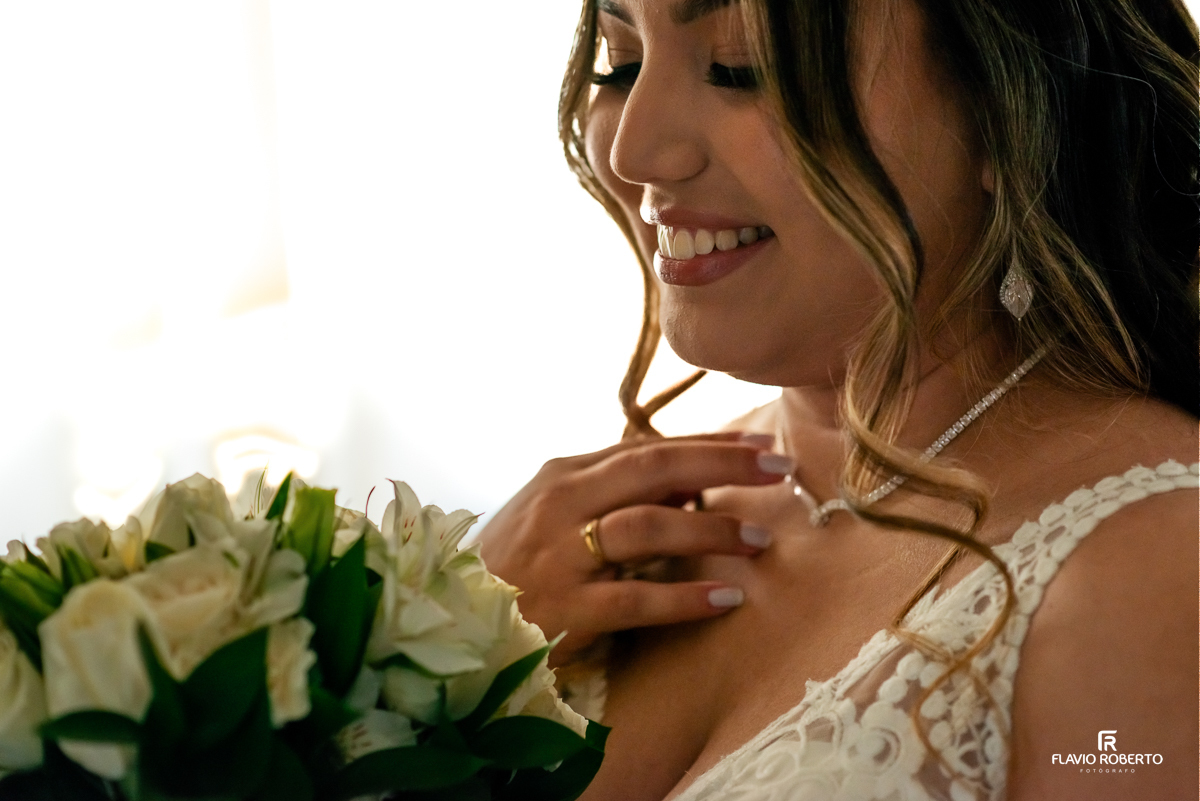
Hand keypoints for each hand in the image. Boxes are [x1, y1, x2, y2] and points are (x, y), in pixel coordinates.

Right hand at [476, 433, 792, 665]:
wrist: (449, 620)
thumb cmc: (514, 565)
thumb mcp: (556, 515)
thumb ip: (615, 493)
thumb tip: (693, 478)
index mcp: (564, 475)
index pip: (648, 448)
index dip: (710, 445)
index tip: (764, 447)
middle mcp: (561, 503)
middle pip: (654, 469)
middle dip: (724, 465)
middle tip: (780, 470)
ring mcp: (561, 555)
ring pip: (648, 527)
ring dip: (712, 531)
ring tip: (761, 541)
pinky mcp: (564, 608)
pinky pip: (636, 599)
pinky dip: (686, 598)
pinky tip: (726, 599)